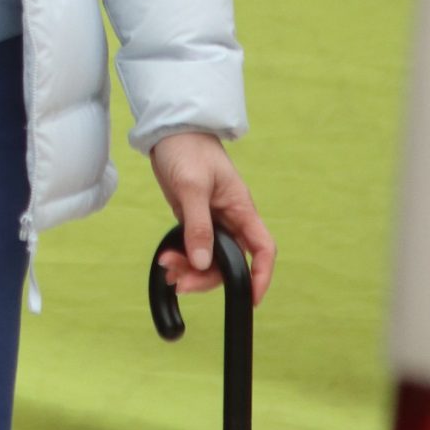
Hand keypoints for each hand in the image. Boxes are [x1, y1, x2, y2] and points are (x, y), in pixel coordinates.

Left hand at [149, 131, 275, 306]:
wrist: (170, 131)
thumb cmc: (188, 149)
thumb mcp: (192, 187)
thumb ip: (198, 225)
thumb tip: (203, 262)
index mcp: (242, 209)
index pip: (263, 249)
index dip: (261, 275)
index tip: (250, 298)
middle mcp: (231, 219)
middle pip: (231, 261)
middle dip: (208, 277)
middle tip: (181, 283)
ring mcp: (212, 220)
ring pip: (210, 258)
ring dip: (191, 269)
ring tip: (167, 270)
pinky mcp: (193, 219)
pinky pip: (193, 248)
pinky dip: (182, 259)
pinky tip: (166, 262)